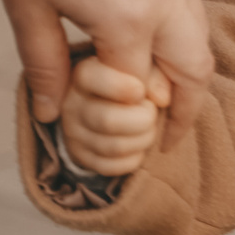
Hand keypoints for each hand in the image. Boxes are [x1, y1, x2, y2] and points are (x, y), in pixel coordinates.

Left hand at [0, 0, 211, 147]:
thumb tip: (51, 114)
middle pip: (193, 73)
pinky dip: (187, 40)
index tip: (117, 137)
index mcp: (127, 20)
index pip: (140, 92)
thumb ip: (45, 63)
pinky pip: (196, 12)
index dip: (128, 118)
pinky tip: (161, 47)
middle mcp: (165, 2)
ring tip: (167, 99)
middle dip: (184, 110)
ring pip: (202, 42)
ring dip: (188, 74)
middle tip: (167, 137)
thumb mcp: (28, 5)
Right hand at [60, 53, 170, 175]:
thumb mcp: (138, 67)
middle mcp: (72, 105)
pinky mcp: (82, 157)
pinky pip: (111, 167)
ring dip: (143, 139)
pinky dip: (134, 158)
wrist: (104, 104)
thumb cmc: (128, 80)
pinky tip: (139, 145)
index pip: (91, 78)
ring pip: (113, 147)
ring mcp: (74, 134)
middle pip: (107, 120)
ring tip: (149, 128)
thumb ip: (153, 75)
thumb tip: (163, 99)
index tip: (140, 90)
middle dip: (143, 120)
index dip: (121, 87)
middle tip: (151, 113)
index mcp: (83, 75)